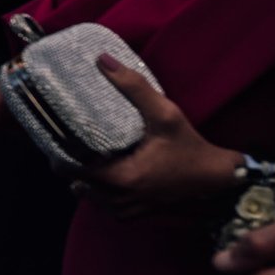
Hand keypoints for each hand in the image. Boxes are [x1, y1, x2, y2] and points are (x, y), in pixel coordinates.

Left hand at [73, 58, 238, 219]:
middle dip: (70, 166)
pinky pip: (107, 206)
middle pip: (78, 184)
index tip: (56, 136)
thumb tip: (102, 60)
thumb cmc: (191, 147)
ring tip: (85, 156)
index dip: (59, 153)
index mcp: (122, 178)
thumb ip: (133, 87)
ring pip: (91, 197)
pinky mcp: (138, 213)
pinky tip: (106, 172)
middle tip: (68, 143)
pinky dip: (102, 193)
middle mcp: (121, 200)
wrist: (219, 179)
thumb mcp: (164, 114)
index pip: (71, 170)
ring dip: (86, 180)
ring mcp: (129, 210)